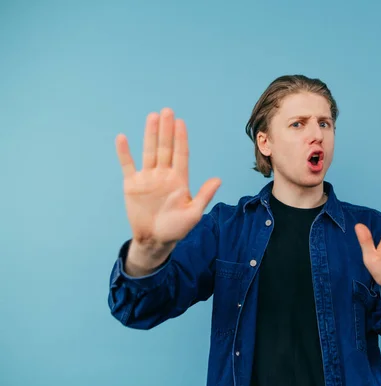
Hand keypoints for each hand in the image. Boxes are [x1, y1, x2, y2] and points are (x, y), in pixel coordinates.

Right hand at [115, 108, 220, 249]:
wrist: (155, 240)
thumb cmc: (176, 228)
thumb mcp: (193, 214)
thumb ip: (204, 196)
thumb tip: (218, 179)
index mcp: (179, 180)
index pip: (181, 154)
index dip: (181, 139)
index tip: (181, 122)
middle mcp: (163, 175)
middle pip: (165, 148)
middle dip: (166, 130)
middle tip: (168, 111)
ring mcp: (148, 178)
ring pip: (149, 152)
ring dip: (150, 135)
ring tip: (152, 117)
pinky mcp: (132, 185)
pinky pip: (128, 165)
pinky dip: (124, 153)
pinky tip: (122, 138)